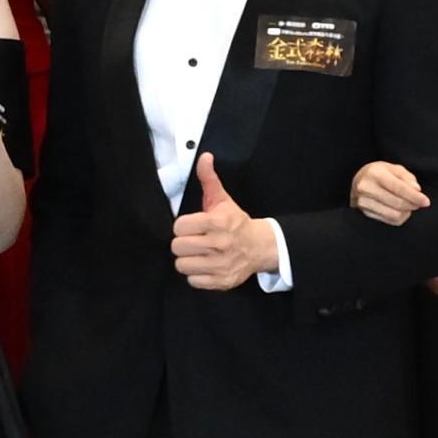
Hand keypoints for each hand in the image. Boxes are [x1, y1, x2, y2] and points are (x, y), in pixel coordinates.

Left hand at [172, 155, 281, 292]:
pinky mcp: (222, 281)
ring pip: (182, 265)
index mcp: (217, 223)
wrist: (260, 246)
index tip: (191, 226)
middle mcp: (219, 245)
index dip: (182, 226)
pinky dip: (197, 275)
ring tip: (198, 253)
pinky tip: (206, 265)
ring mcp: (221, 265)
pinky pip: (193, 281)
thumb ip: (209, 179)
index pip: (178, 226)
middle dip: (183, 243)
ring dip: (188, 260)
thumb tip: (204, 157)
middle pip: (177, 247)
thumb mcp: (222, 199)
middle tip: (194, 240)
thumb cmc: (235, 222)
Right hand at [349, 159, 428, 225]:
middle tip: (419, 203)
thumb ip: (407, 178)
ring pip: (394, 214)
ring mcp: (362, 202)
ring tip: (408, 205)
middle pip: (398, 203)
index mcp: (375, 173)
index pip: (399, 188)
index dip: (415, 197)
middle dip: (413, 204)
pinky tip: (399, 210)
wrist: (359, 181)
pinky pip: (389, 220)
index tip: (426, 202)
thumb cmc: (380, 173)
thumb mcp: (394, 169)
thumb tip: (417, 190)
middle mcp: (366, 188)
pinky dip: (399, 217)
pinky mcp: (364, 212)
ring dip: (406, 212)